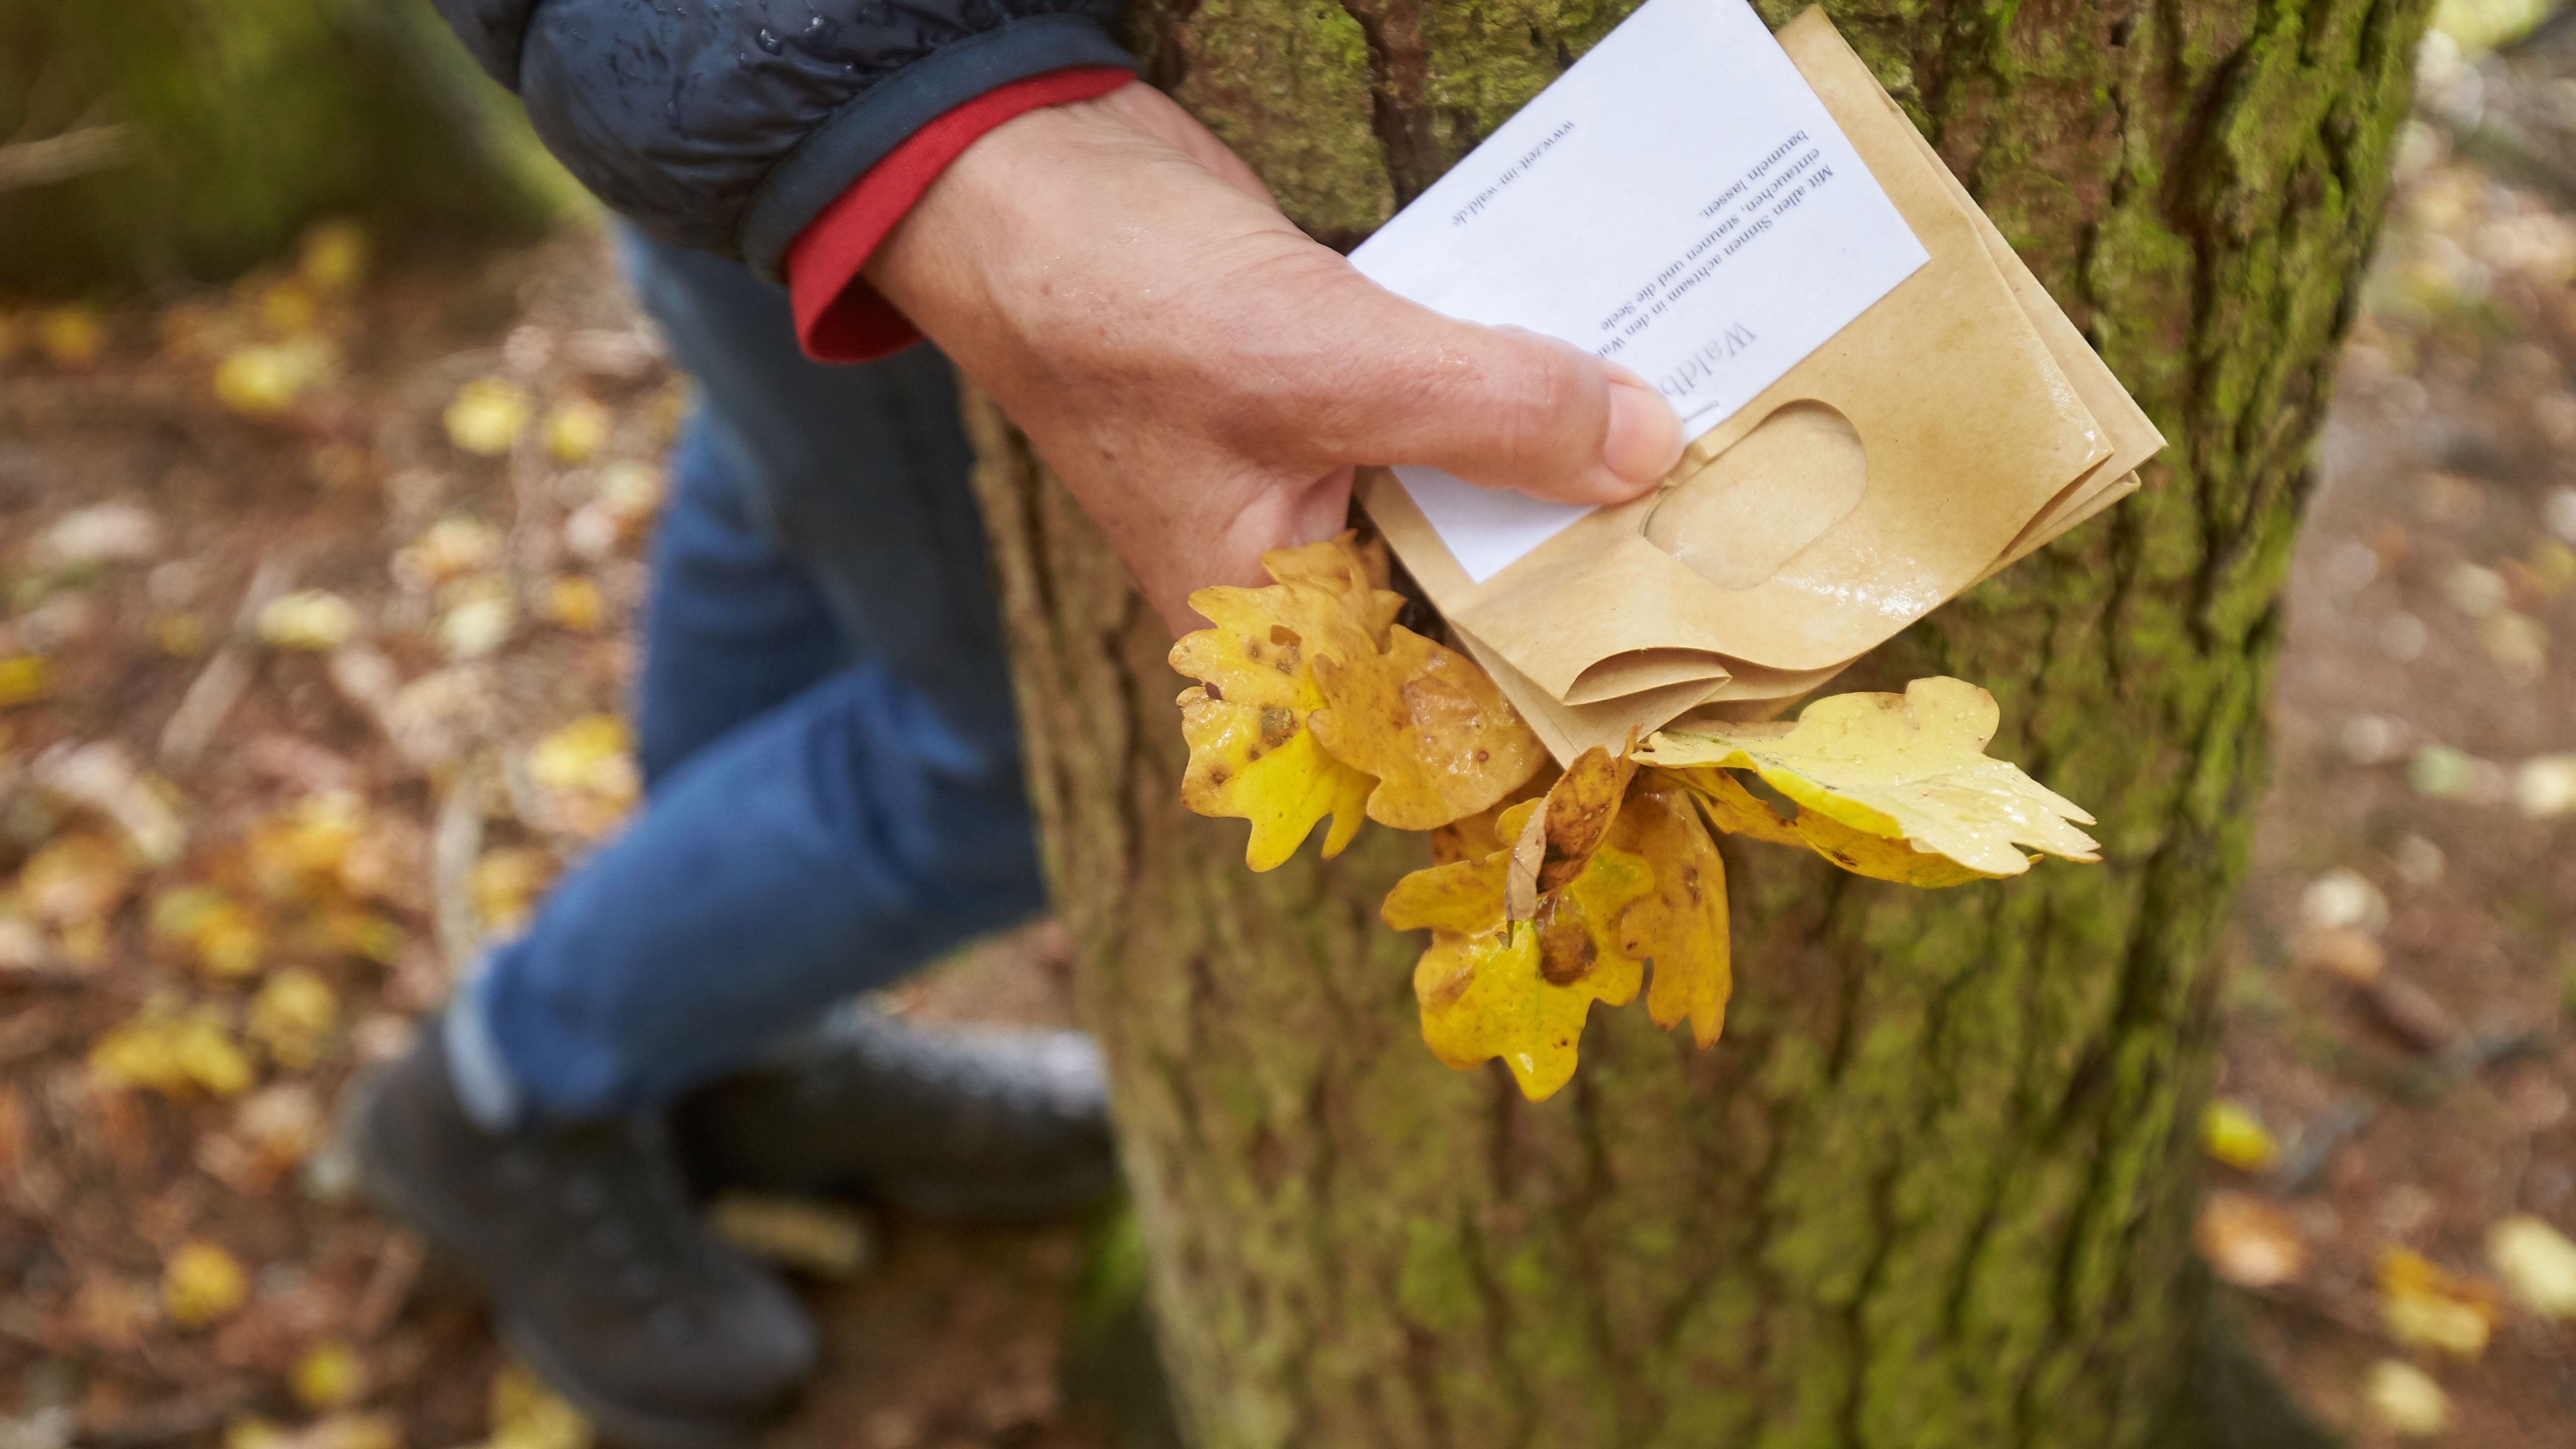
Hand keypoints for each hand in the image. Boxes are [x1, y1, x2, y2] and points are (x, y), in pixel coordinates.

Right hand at [865, 83, 1684, 633]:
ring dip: (1577, 465)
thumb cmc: (1115, 302)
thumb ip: (1488, 415)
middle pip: (1483, 604)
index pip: (1442, 718)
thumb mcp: (1318, 366)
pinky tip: (1628, 358)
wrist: (1027, 176)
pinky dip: (1532, 389)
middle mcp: (1306, 576)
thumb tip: (1646, 452)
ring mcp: (1327, 484)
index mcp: (1275, 633)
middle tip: (1744, 539)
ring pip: (1484, 501)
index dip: (1563, 707)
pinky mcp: (1345, 400)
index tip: (1696, 671)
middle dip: (1597, 568)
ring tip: (1715, 443)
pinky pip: (1464, 416)